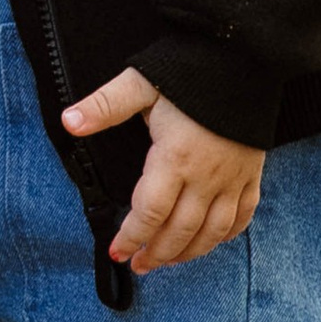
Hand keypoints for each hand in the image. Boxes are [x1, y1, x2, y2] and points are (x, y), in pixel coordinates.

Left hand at [62, 67, 263, 272]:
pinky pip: (242, 216)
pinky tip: (211, 242)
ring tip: (167, 261)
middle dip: (156, 253)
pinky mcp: (252, 173)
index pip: (149, 212)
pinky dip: (226, 236)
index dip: (130, 237)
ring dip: (188, 253)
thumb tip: (69, 121)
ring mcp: (233, 178)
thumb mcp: (141, 83)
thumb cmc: (190, 70)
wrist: (244, 57)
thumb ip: (105, 106)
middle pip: (180, 230)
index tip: (116, 251)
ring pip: (212, 232)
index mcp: (175, 157)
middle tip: (138, 264)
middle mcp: (206, 176)